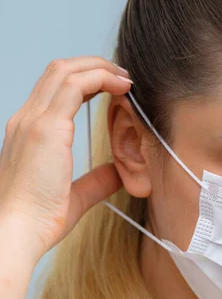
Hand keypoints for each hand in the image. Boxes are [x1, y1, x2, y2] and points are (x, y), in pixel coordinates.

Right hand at [0, 56, 128, 260]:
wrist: (18, 232)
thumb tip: (118, 173)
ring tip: (126, 78)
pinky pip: (75, 85)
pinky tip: (123, 87)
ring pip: (65, 70)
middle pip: (59, 70)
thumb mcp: (76, 196)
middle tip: (124, 77)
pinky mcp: (46, 127)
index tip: (114, 88)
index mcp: (29, 132)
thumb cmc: (39, 219)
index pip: (55, 89)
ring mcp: (33, 120)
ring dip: (100, 68)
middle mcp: (27, 119)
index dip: (86, 81)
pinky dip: (101, 78)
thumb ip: (96, 181)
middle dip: (94, 66)